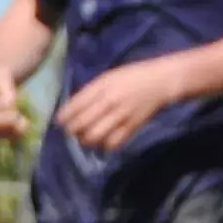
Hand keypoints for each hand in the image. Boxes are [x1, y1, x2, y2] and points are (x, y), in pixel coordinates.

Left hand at [54, 55, 179, 153]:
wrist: (163, 81)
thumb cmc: (133, 76)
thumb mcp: (109, 77)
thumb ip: (91, 92)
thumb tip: (71, 108)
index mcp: (102, 87)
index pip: (75, 106)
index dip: (63, 118)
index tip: (60, 122)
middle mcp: (109, 102)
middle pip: (81, 125)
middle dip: (72, 131)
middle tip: (72, 132)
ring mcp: (121, 116)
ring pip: (94, 137)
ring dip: (86, 140)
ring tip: (86, 137)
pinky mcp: (132, 127)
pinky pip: (112, 143)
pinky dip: (104, 146)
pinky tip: (103, 141)